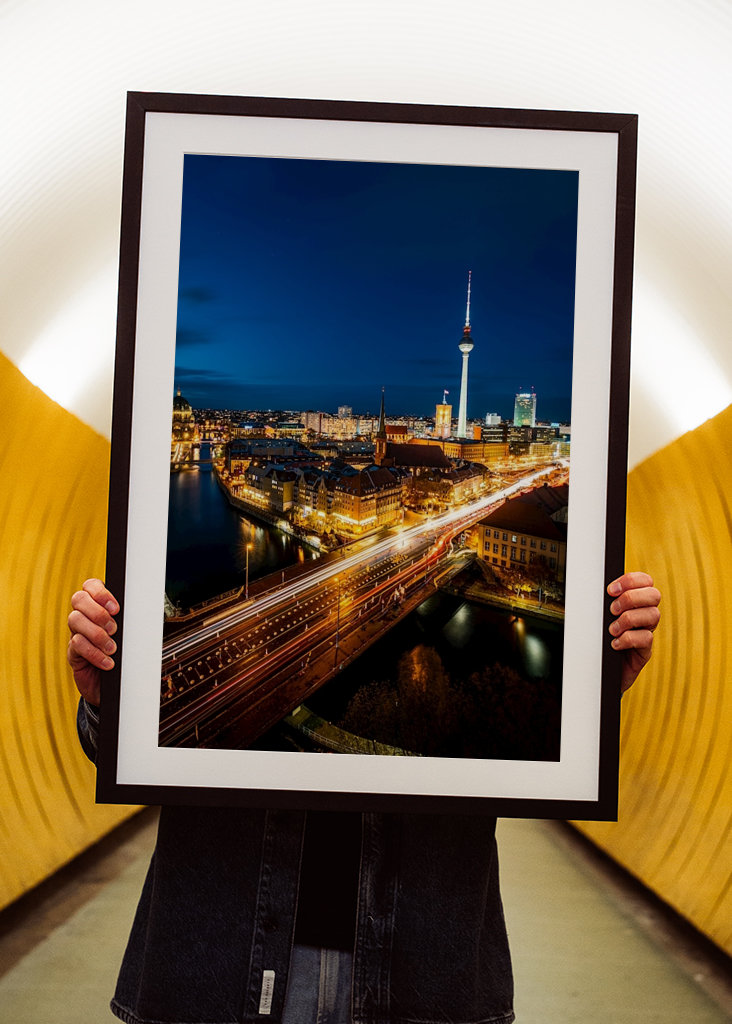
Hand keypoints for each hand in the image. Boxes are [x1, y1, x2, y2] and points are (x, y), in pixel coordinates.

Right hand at [67, 579, 119, 705]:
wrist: (116, 685)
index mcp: (98, 606)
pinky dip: (94, 653)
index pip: (90, 586)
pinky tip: (107, 662)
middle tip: (114, 628)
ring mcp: (76, 632)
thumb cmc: (125, 654)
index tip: (116, 608)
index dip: (100, 592)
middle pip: (78, 599)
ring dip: (97, 634)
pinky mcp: (73, 652)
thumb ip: (130, 620)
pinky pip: (77, 644)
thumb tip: (143, 609)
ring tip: (112, 648)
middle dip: (98, 612)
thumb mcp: (129, 634)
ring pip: (75, 620)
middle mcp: (85, 616)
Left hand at [607, 571, 660, 692]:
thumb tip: (597, 590)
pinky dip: (628, 639)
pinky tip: (615, 643)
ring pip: (653, 615)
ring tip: (612, 629)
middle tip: (612, 610)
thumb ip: (604, 603)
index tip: (610, 590)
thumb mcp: (600, 618)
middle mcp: (644, 615)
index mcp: (635, 602)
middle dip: (631, 598)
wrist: (598, 670)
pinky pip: (646, 638)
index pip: (645, 581)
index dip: (631, 580)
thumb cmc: (598, 640)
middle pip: (654, 595)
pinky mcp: (645, 651)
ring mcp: (646, 632)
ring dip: (628, 619)